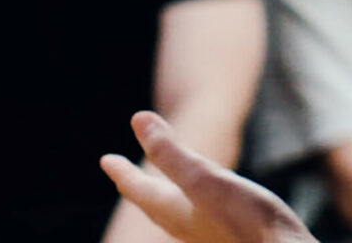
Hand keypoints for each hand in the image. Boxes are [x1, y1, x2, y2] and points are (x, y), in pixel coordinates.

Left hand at [101, 111, 314, 242]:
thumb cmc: (245, 220)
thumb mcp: (204, 179)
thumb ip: (170, 152)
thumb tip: (138, 119)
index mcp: (176, 210)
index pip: (140, 189)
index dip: (122, 172)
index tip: (106, 160)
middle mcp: (187, 226)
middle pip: (153, 204)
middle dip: (137, 186)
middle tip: (121, 173)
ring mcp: (208, 234)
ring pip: (173, 213)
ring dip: (160, 196)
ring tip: (157, 188)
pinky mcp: (228, 236)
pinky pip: (195, 218)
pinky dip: (187, 204)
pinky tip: (203, 206)